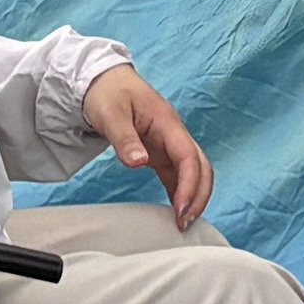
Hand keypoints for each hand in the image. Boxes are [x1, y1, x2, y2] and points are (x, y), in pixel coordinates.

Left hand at [84, 62, 212, 228]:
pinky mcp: (161, 151)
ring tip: (182, 222)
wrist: (102, 79)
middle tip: (184, 223)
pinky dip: (181, 191)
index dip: (189, 184)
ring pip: (194, 172)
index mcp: (167, 123)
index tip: (180, 209)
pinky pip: (179, 173)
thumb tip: (140, 163)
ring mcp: (169, 143)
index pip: (189, 157)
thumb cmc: (108, 92)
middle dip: (198, 196)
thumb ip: (125, 140)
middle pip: (201, 167)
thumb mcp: (111, 114)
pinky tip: (176, 210)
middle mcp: (174, 134)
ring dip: (193, 196)